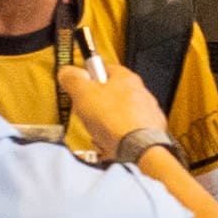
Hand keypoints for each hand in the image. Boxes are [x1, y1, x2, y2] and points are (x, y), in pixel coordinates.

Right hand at [58, 54, 164, 169]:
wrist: (140, 150)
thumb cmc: (116, 121)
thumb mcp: (83, 94)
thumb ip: (73, 80)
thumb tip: (67, 72)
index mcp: (126, 77)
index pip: (104, 67)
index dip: (88, 77)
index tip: (79, 84)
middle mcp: (141, 92)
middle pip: (111, 93)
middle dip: (96, 105)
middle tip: (87, 113)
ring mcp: (148, 113)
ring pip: (119, 114)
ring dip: (107, 123)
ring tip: (98, 132)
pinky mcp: (150, 133)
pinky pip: (128, 132)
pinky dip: (118, 137)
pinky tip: (110, 143)